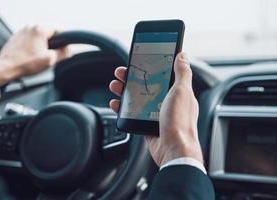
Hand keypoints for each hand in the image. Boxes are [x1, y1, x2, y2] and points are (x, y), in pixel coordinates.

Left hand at [0, 25, 71, 85]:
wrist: (6, 68)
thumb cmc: (26, 64)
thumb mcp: (51, 60)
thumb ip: (64, 53)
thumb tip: (70, 50)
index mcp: (40, 30)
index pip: (60, 30)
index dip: (65, 40)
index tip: (64, 49)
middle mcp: (30, 27)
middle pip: (50, 33)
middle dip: (53, 44)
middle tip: (50, 56)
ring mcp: (22, 31)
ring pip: (40, 37)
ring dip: (43, 46)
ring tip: (39, 58)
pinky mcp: (17, 37)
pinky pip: (31, 40)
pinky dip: (34, 47)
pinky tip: (31, 57)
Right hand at [109, 52, 202, 166]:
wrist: (174, 149)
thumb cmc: (180, 121)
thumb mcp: (182, 92)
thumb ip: (182, 73)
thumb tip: (182, 55)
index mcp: (176, 92)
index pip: (160, 74)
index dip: (147, 66)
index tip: (137, 60)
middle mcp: (166, 101)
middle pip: (144, 85)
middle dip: (131, 78)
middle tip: (120, 73)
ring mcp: (155, 113)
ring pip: (136, 98)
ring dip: (123, 91)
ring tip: (114, 86)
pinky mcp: (147, 124)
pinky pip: (132, 113)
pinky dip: (122, 108)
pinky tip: (115, 104)